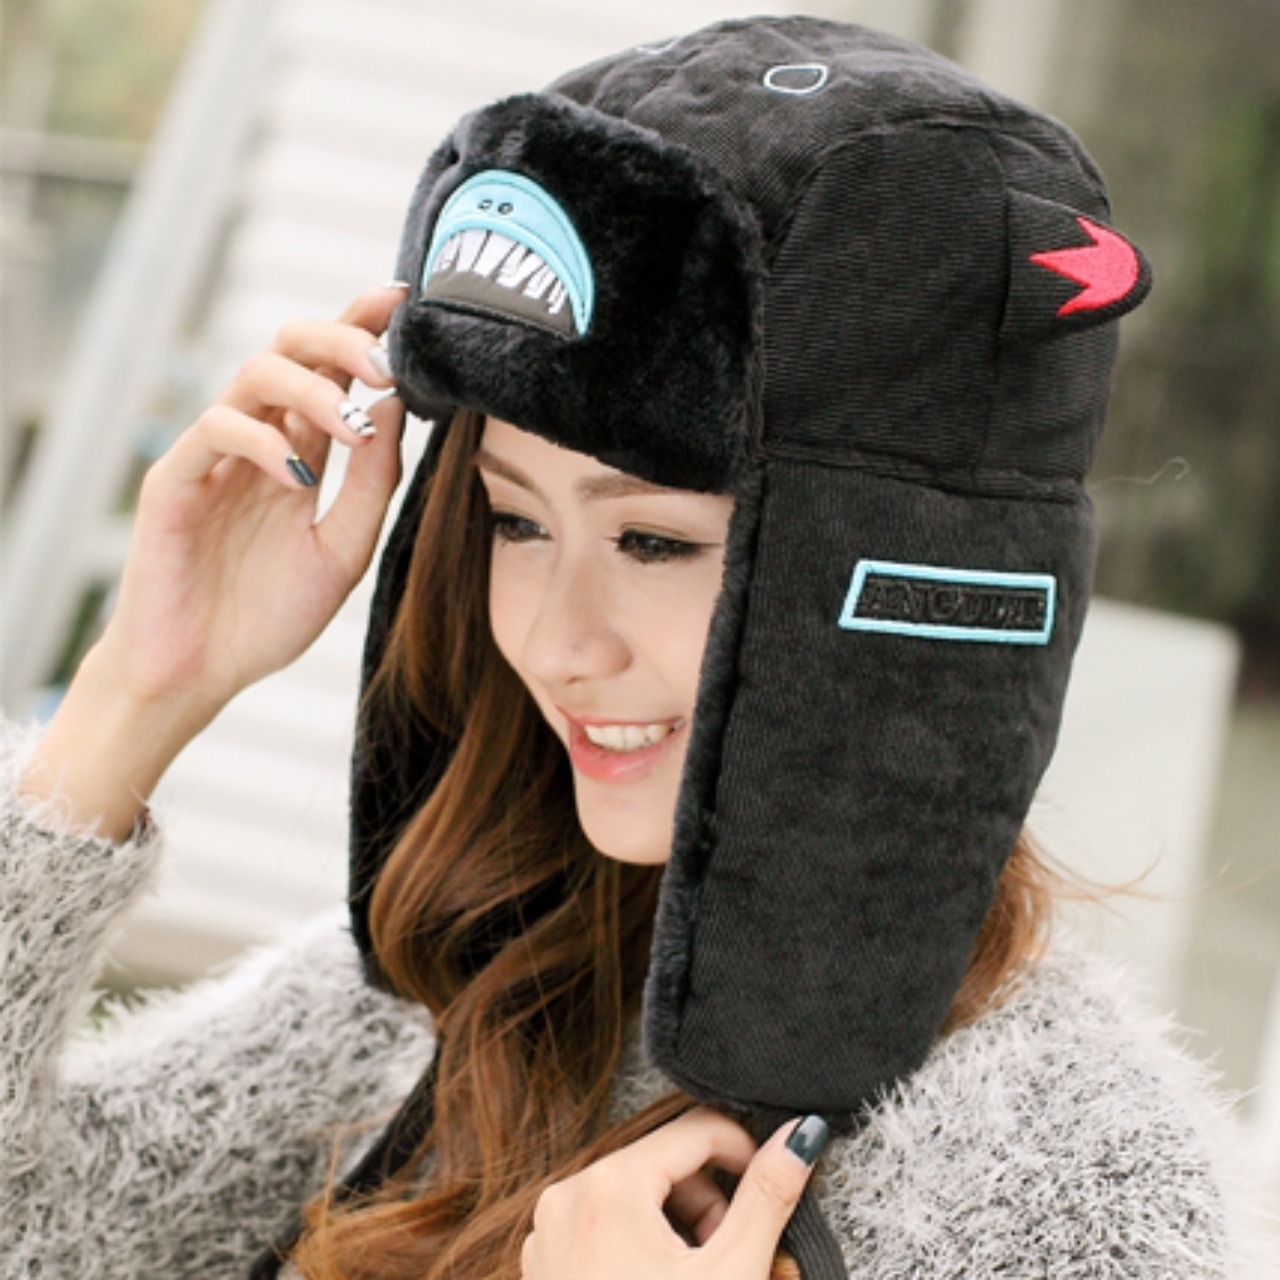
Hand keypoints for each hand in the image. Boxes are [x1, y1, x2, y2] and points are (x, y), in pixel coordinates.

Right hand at [89, 284, 406, 716]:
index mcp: (302, 451)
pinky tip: (295, 473)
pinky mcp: (175, 479)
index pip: (332, 370)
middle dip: (340, 338)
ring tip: (351, 426)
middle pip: (293, 349)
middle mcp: (261, 440)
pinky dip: (261, 439)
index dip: (363, 326)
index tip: (406, 301)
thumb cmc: (270, 615)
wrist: (205, 672)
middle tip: (383, 361)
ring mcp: (216, 456)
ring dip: (310, 389)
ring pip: (254, 376)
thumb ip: (373, 485)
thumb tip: (397, 405)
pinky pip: (214, 429)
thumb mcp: (343, 552)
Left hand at [520, 1108, 827, 1279]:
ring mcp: (550, 1228)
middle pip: (663, 1162)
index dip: (744, 1152)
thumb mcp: (733, 1271)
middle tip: (730, 1252)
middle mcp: (569, 1194)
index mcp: (610, 1186)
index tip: (770, 1186)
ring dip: (678, 1221)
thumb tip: (800, 1134)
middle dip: (708, 1201)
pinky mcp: (546, 1259)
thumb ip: (769, 1194)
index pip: (696, 1131)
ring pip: (634, 1191)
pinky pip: (604, 1221)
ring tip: (701, 1273)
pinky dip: (641, 1239)